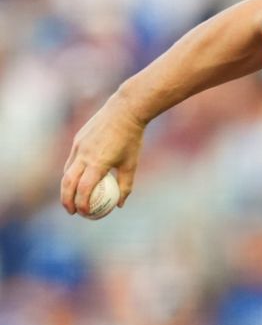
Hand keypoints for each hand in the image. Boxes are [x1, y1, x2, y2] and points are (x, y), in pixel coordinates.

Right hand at [61, 93, 145, 216]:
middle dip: (67, 200)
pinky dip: (71, 172)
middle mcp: (85, 155)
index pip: (84, 189)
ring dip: (66, 187)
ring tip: (71, 198)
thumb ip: (125, 185)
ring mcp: (79, 146)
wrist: (125, 111)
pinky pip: (71, 160)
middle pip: (68, 182)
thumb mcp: (131, 163)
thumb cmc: (132, 139)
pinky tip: (76, 179)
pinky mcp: (77, 139)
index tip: (84, 213)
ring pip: (67, 171)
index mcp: (98, 162)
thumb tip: (120, 205)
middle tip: (71, 211)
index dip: (82, 203)